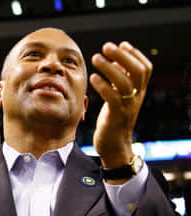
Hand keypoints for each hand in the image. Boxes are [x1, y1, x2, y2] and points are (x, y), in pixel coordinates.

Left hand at [90, 42, 151, 168]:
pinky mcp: (116, 116)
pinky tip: (93, 78)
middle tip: (106, 47)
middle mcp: (136, 98)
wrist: (114, 147)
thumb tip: (114, 61)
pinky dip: (102, 85)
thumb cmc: (113, 121)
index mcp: (138, 93)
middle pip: (137, 71)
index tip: (121, 44)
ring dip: (109, 67)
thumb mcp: (119, 99)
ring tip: (95, 58)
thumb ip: (119, 82)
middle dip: (122, 55)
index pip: (145, 68)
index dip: (135, 54)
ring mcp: (127, 107)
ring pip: (125, 82)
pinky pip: (112, 97)